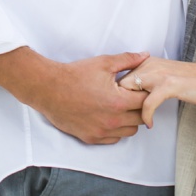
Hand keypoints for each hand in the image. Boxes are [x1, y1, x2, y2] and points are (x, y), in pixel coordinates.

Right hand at [22, 52, 151, 145]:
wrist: (49, 88)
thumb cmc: (74, 75)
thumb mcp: (103, 63)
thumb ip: (128, 60)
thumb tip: (145, 55)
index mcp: (119, 101)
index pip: (146, 102)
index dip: (144, 93)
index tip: (138, 89)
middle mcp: (112, 120)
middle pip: (141, 119)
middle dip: (138, 108)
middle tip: (129, 98)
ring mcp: (102, 131)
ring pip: (130, 131)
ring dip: (128, 120)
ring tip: (118, 107)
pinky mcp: (91, 138)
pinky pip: (114, 139)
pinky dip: (115, 130)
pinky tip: (107, 117)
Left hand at [119, 56, 195, 128]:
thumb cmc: (191, 81)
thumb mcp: (163, 76)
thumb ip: (146, 81)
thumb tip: (128, 94)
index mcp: (146, 62)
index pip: (119, 77)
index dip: (114, 94)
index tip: (116, 108)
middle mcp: (149, 65)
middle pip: (120, 85)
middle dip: (118, 102)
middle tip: (123, 117)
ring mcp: (158, 75)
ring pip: (130, 93)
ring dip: (129, 110)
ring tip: (133, 121)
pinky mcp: (168, 86)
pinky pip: (148, 103)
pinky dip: (146, 116)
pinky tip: (149, 123)